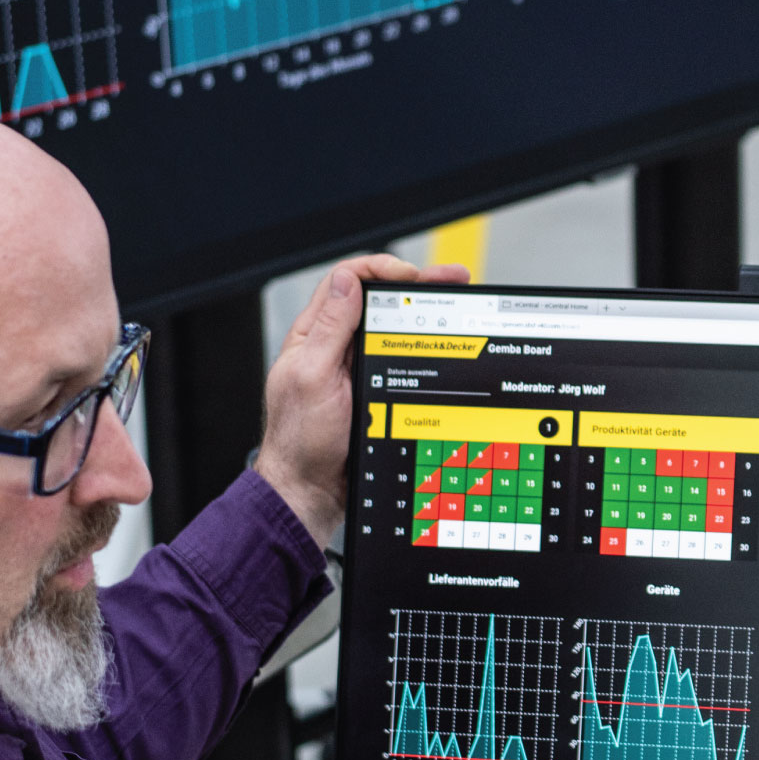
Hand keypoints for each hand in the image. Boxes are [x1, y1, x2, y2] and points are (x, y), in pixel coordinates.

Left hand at [255, 254, 468, 548]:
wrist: (312, 489)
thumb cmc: (301, 440)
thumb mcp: (312, 377)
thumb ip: (328, 329)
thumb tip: (348, 282)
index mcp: (313, 335)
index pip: (348, 281)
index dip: (381, 269)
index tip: (412, 277)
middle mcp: (335, 346)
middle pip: (378, 300)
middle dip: (418, 283)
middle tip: (454, 279)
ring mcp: (356, 368)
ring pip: (394, 327)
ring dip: (425, 312)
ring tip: (457, 302)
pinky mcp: (374, 390)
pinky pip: (402, 358)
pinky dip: (424, 345)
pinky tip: (444, 343)